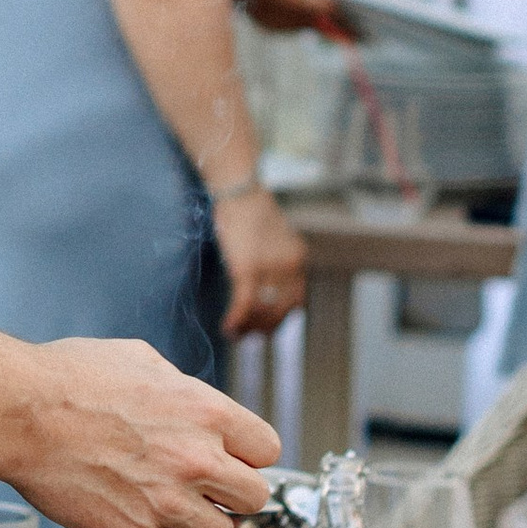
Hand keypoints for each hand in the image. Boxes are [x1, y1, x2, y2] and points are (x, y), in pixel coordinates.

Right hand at [0, 337, 278, 527]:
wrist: (18, 412)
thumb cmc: (67, 378)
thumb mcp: (138, 358)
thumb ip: (181, 387)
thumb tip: (194, 404)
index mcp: (205, 411)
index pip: (267, 450)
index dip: (246, 453)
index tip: (229, 456)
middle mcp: (196, 459)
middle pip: (254, 498)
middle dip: (230, 492)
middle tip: (203, 485)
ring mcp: (167, 501)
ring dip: (199, 522)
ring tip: (170, 505)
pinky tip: (144, 520)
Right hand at [213, 183, 305, 337]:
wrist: (240, 190)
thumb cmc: (250, 209)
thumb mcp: (274, 235)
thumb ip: (276, 258)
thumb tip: (265, 283)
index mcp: (298, 259)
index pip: (296, 300)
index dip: (281, 318)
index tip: (267, 327)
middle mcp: (289, 266)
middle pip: (281, 310)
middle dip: (265, 328)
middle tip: (250, 337)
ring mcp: (269, 269)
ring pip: (262, 311)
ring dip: (248, 328)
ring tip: (235, 335)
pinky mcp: (247, 269)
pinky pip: (244, 304)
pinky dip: (236, 320)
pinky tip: (227, 328)